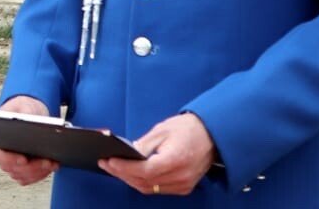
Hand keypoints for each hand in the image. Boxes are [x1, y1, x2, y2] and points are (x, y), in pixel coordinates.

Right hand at [0, 96, 60, 185]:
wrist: (31, 113)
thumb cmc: (23, 108)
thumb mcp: (23, 105)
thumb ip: (25, 113)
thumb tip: (30, 123)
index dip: (7, 158)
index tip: (23, 159)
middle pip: (10, 167)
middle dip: (30, 166)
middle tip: (46, 161)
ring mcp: (10, 164)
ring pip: (22, 175)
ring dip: (38, 171)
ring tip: (52, 162)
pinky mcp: (22, 170)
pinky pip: (29, 178)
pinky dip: (41, 173)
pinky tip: (52, 164)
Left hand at [100, 112, 214, 196]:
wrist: (212, 136)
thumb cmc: (187, 129)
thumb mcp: (161, 130)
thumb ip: (143, 145)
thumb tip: (125, 154)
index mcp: (175, 160)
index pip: (144, 170)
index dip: (123, 168)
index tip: (108, 160)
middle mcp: (181, 176)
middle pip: (144, 182)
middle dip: (122, 174)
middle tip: (106, 164)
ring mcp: (184, 184)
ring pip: (149, 188)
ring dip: (130, 180)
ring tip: (114, 168)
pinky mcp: (184, 187)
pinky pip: (158, 189)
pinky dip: (143, 182)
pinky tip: (131, 173)